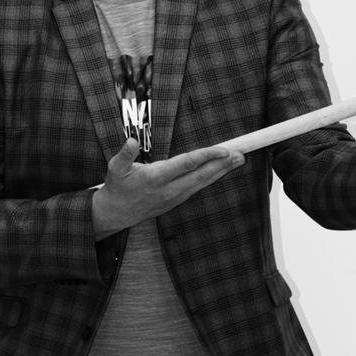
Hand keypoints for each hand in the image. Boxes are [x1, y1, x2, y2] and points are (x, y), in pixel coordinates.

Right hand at [91, 139, 245, 238]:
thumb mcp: (115, 168)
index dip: (206, 156)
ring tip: (238, 160)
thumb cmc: (117, 186)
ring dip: (221, 172)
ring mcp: (174, 197)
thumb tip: (131, 142)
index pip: (186, 164)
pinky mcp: (177, 200)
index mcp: (155, 178)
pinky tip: (222, 171)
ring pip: (202, 183)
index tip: (222, 150)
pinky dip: (212, 178)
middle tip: (241, 154)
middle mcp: (168, 189)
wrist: (117, 213)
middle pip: (201, 175)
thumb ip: (125, 155)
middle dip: (222, 165)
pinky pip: (198, 188)